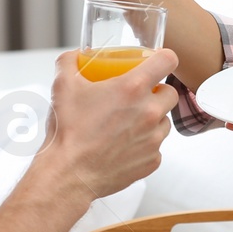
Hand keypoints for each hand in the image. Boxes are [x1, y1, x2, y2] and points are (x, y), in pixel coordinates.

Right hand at [36, 48, 178, 200]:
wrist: (68, 175)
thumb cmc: (68, 132)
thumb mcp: (62, 86)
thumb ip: (68, 62)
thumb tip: (74, 56)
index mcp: (132, 88)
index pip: (168, 60)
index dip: (163, 58)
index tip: (156, 62)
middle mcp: (149, 112)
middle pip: (170, 93)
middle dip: (157, 92)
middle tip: (137, 96)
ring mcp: (153, 138)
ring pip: (164, 121)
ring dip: (152, 119)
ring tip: (128, 123)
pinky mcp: (152, 160)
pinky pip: (156, 146)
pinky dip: (144, 144)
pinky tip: (124, 145)